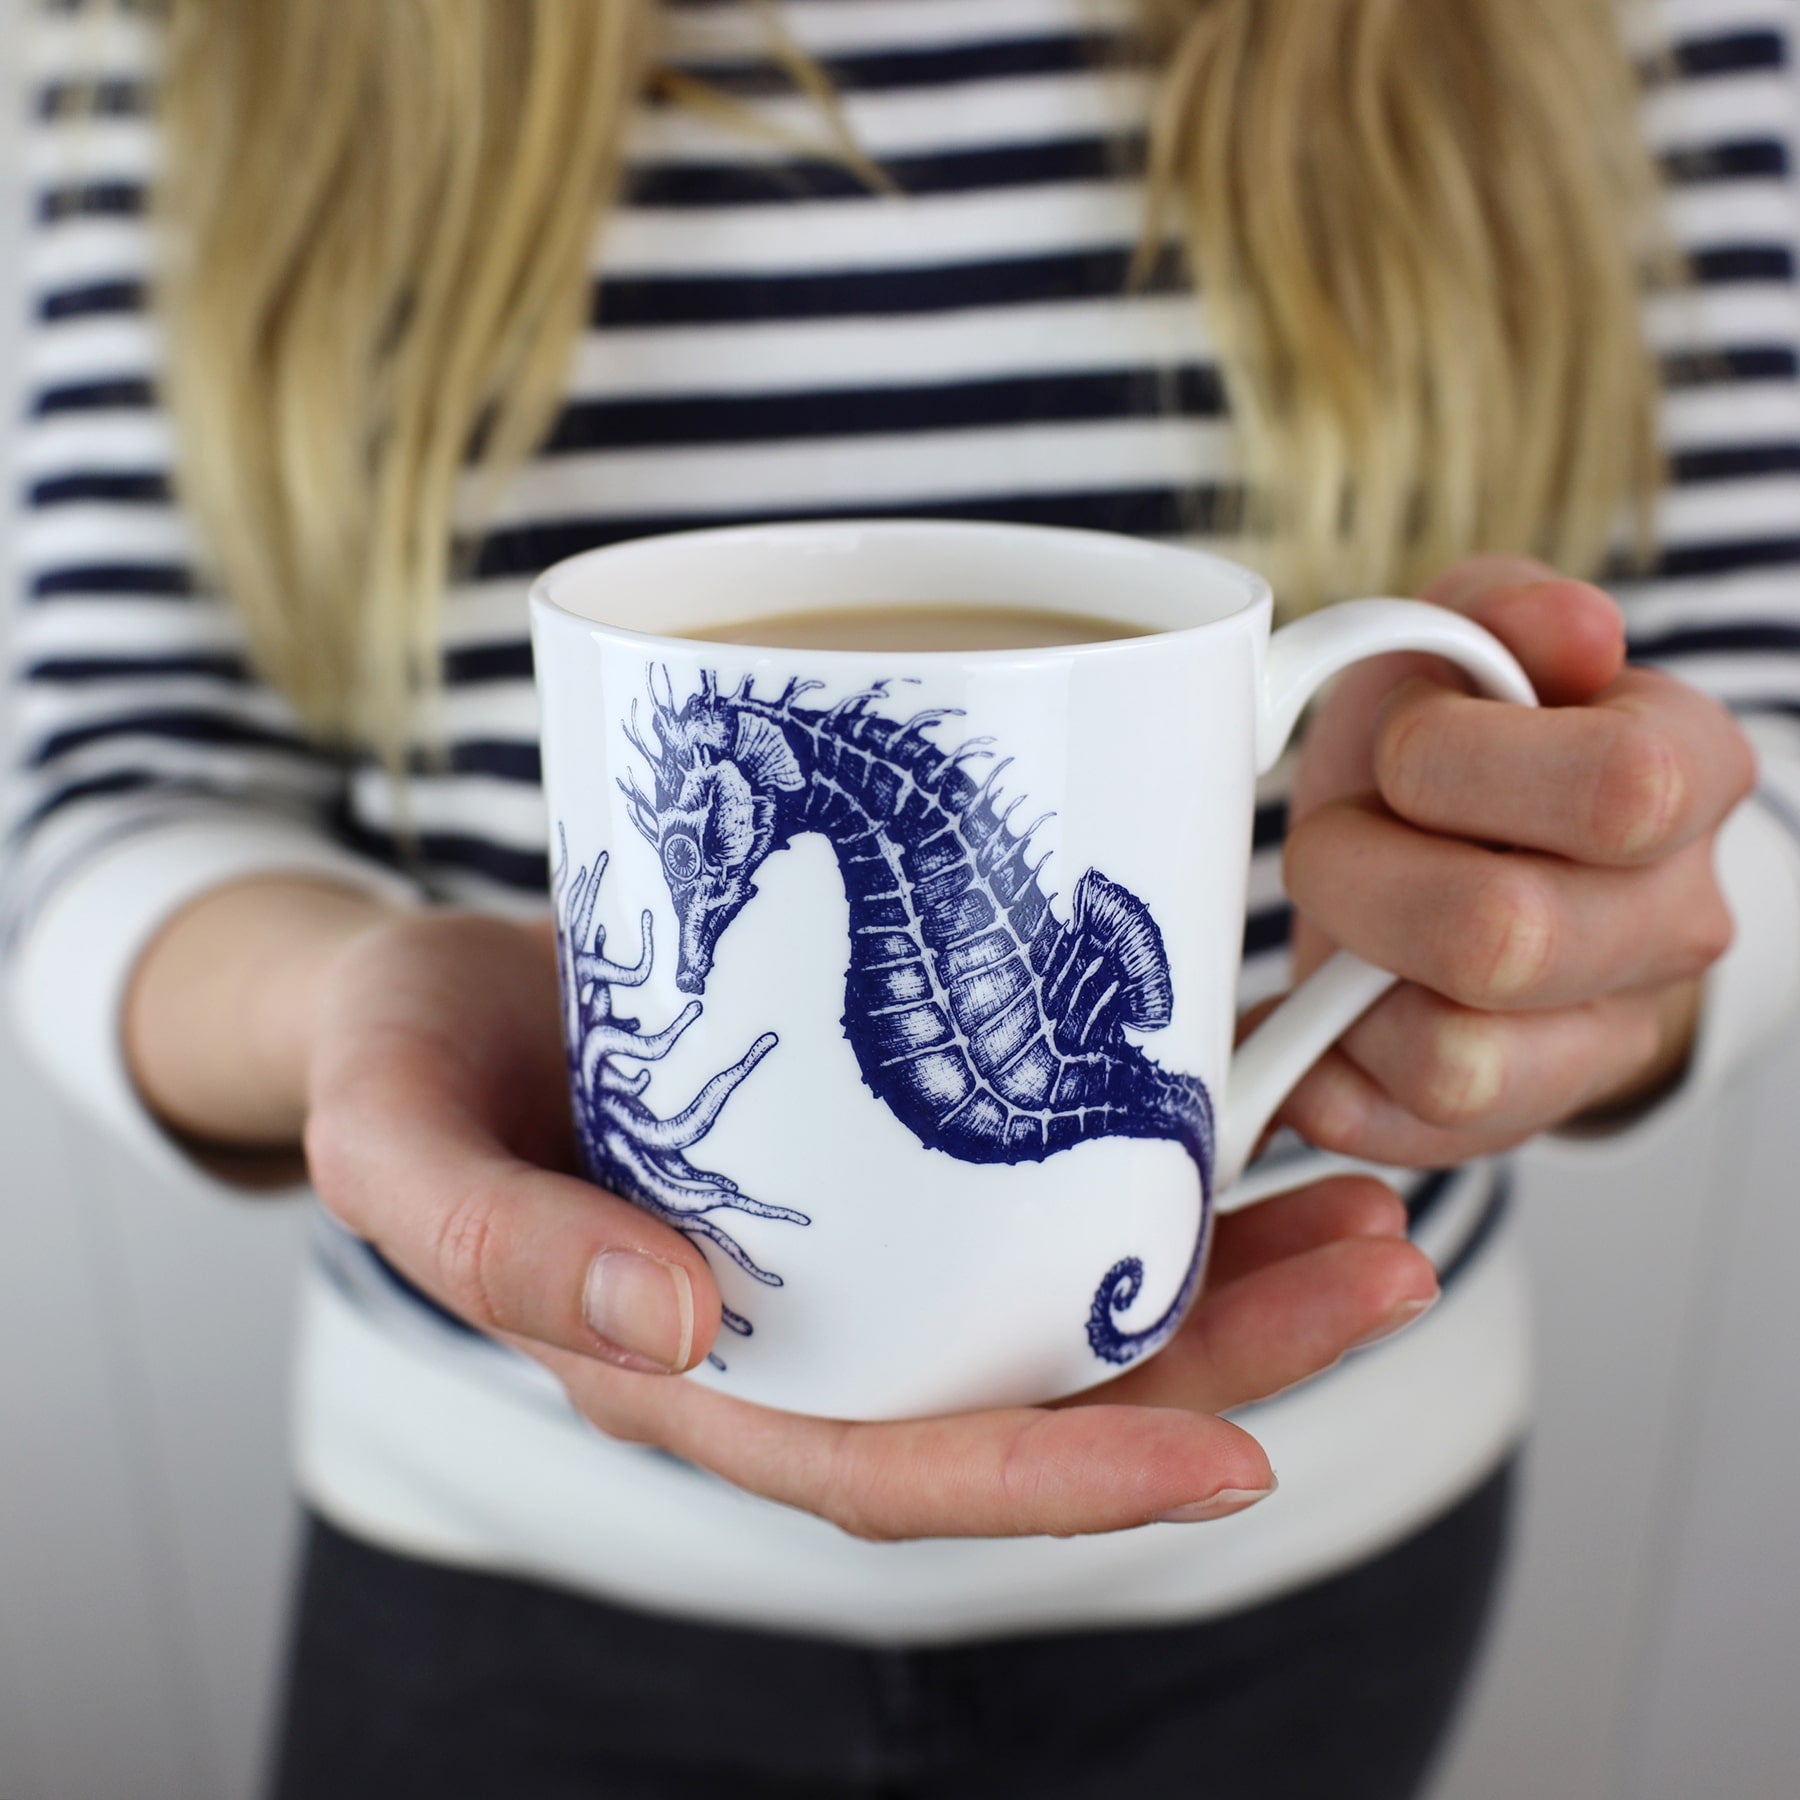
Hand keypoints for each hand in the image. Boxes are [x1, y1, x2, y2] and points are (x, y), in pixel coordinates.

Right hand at [304, 910, 1437, 1540]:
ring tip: (1379, 1209)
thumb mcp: (402, 1147)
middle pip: (1030, 1384)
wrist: (424, 988)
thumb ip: (499, 1249)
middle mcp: (800, 1325)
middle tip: (1385, 1267)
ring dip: (1228, 1265)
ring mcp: (852, 1238)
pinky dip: (1146, 1162)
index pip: (894, 1468)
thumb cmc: (404, 1070)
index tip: (1238, 1461)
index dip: (1063, 1486)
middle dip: (1220, 1354)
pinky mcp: (878, 1146)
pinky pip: (1029, 1182)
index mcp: (696, 1371)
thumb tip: (675, 1325)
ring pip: (1060, 1291)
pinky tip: (1248, 1111)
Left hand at [1273, 557, 1755, 1165]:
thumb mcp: (1459, 647)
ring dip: (1344, 989)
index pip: (1616, 789)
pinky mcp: (1516, 1124)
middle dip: (1359, 880)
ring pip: (1455, 1063)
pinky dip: (1326, 1078)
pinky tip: (1318, 1022)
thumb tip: (1572, 629)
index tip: (1397, 751)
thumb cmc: (1447, 749)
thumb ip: (1500, 611)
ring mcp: (1602, 1039)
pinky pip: (1406, 1136)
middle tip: (1323, 847)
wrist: (1455, 863)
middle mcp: (1673, 921)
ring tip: (1338, 935)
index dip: (1450, 765)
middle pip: (1505, 938)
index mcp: (1687, 774)